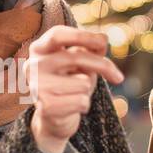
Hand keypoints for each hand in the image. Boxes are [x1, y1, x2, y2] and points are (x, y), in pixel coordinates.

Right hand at [26, 26, 123, 152]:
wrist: (54, 118)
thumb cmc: (68, 84)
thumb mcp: (80, 63)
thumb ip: (90, 50)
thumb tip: (102, 40)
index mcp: (38, 49)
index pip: (58, 34)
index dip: (82, 35)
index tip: (103, 41)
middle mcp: (32, 66)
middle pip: (77, 57)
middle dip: (103, 66)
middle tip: (119, 77)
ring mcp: (37, 86)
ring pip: (83, 82)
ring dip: (87, 90)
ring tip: (75, 94)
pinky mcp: (45, 107)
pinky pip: (81, 101)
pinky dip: (84, 105)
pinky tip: (72, 107)